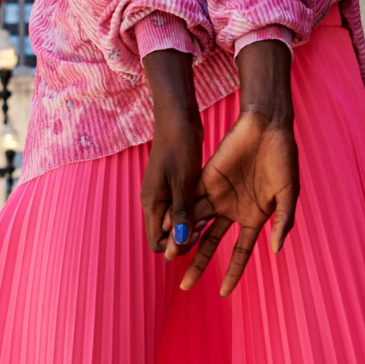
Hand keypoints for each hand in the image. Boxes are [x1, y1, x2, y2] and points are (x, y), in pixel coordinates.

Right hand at [139, 48, 206, 259]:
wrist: (177, 117)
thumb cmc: (179, 146)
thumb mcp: (183, 181)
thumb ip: (181, 212)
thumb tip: (178, 242)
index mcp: (152, 204)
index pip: (158, 243)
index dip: (176, 246)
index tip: (196, 233)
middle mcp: (155, 203)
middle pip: (167, 235)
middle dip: (185, 237)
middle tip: (207, 226)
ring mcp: (164, 194)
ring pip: (176, 222)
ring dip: (191, 225)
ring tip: (212, 216)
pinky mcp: (174, 185)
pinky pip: (182, 208)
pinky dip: (195, 211)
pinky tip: (212, 205)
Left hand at [184, 40, 296, 295]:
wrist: (267, 126)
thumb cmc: (283, 158)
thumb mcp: (288, 194)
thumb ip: (283, 221)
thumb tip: (275, 249)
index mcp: (253, 217)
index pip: (240, 252)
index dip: (233, 272)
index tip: (223, 293)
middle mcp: (232, 210)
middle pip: (210, 243)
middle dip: (197, 263)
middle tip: (184, 285)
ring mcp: (217, 195)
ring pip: (195, 223)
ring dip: (182, 239)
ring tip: (168, 257)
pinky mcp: (205, 178)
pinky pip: (189, 199)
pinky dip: (178, 213)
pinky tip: (167, 227)